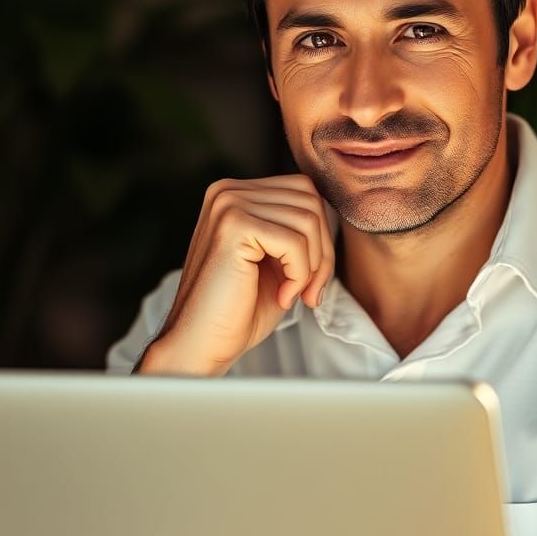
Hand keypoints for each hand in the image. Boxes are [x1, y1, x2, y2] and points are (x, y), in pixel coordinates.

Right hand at [137, 175, 333, 375]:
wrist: (200, 343)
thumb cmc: (239, 310)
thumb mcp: (278, 262)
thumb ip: (300, 232)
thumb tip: (336, 214)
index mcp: (237, 194)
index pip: (305, 193)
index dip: (321, 238)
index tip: (312, 281)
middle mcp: (229, 191)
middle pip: (311, 201)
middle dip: (322, 251)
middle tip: (310, 291)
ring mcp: (228, 204)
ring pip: (308, 220)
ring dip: (313, 266)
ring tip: (294, 294)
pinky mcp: (233, 226)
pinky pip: (294, 242)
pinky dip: (300, 274)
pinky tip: (284, 296)